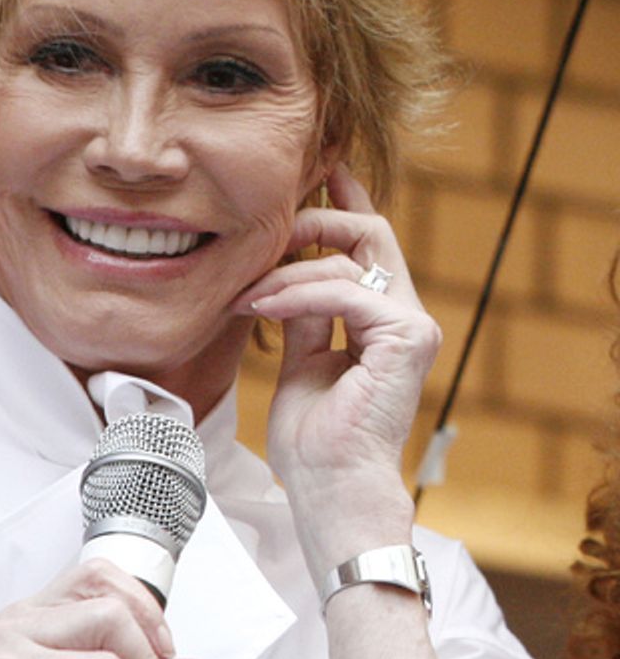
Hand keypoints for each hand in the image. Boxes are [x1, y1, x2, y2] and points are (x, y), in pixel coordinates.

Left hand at [232, 165, 438, 570]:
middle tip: (264, 232)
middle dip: (311, 221)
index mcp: (384, 319)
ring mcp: (411, 326)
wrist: (329, 489)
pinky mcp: (406, 339)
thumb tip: (286, 278)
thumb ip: (304, 317)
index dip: (346, 201)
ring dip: (284, 275)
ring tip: (246, 298)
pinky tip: (262, 308)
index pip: (370, 243)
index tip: (321, 169)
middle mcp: (406, 316)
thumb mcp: (300, 363)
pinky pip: (344, 291)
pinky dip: (297, 295)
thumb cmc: (314, 441)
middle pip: (368, 232)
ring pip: (347, 260)